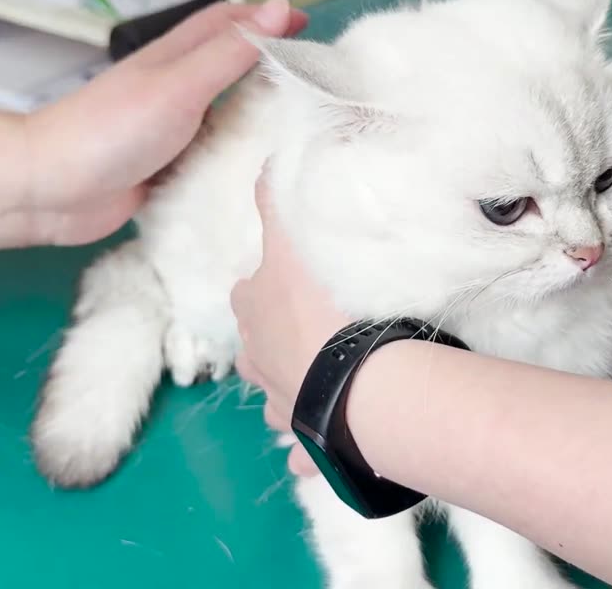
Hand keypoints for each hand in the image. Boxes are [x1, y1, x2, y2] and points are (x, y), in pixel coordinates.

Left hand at [20, 0, 308, 245]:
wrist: (50, 190)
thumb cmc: (113, 129)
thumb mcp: (181, 86)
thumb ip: (231, 52)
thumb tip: (281, 5)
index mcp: (175, 59)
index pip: (227, 25)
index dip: (266, 19)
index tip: (307, 25)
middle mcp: (173, 91)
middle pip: (227, 70)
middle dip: (268, 69)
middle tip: (311, 81)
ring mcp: (167, 133)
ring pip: (222, 118)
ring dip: (256, 119)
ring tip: (299, 129)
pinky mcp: (163, 171)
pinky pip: (208, 161)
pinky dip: (234, 163)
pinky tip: (258, 176)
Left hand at [233, 167, 351, 475]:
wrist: (361, 384)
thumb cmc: (328, 306)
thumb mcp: (297, 240)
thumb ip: (277, 199)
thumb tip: (266, 160)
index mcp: (255, 311)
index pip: (250, 289)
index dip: (269, 283)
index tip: (296, 280)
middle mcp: (259, 361)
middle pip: (258, 347)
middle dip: (278, 341)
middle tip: (315, 330)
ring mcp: (283, 407)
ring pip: (277, 398)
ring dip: (292, 390)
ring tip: (322, 382)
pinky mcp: (310, 444)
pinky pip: (305, 450)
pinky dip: (310, 449)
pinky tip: (324, 446)